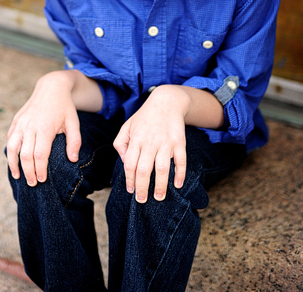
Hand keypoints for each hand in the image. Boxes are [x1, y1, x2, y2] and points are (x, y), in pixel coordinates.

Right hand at [6, 71, 81, 185]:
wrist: (51, 87)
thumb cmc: (64, 107)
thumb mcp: (74, 123)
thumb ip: (74, 142)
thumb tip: (73, 160)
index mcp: (45, 128)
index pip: (39, 155)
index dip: (40, 170)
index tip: (43, 180)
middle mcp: (30, 126)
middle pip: (25, 155)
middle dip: (28, 172)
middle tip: (33, 184)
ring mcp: (21, 123)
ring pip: (12, 147)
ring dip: (13, 164)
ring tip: (18, 176)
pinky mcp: (16, 121)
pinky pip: (10, 138)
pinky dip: (10, 151)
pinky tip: (14, 160)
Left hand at [113, 85, 189, 202]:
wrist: (166, 102)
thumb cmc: (144, 117)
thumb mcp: (127, 127)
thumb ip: (121, 143)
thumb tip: (124, 161)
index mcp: (136, 140)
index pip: (130, 164)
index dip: (129, 179)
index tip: (131, 191)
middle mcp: (150, 143)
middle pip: (144, 169)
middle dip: (142, 187)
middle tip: (142, 201)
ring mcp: (165, 143)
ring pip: (162, 168)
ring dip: (161, 185)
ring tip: (159, 198)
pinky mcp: (179, 143)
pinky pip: (181, 161)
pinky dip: (180, 174)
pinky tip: (178, 184)